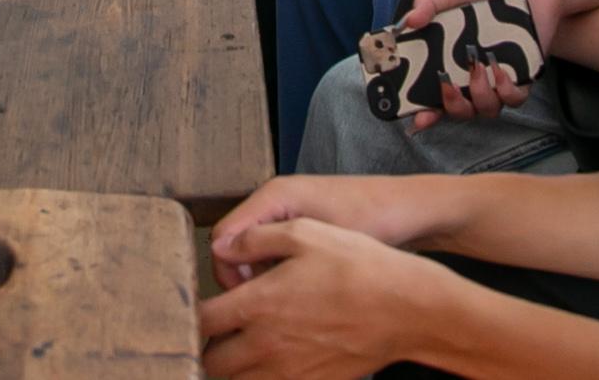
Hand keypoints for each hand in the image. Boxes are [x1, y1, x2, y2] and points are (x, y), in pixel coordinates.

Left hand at [201, 219, 462, 377]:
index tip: (197, 306)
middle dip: (206, 348)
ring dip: (232, 367)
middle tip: (215, 331)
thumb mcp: (304, 232)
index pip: (202, 321)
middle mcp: (267, 345)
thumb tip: (222, 246)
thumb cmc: (357, 266)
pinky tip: (272, 358)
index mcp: (259, 305)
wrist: (406, 310)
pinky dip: (261, 378)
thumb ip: (255, 239)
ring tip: (240, 345)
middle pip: (213, 364)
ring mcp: (289, 371)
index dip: (192, 314)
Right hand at [210, 176, 438, 286]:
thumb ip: (268, 243)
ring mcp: (290, 216)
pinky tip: (301, 290)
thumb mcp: (318, 234)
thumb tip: (222, 254)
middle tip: (269, 303)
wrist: (411, 212)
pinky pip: (275, 253)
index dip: (228, 270)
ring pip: (255, 253)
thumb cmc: (373, 217)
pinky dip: (280, 272)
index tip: (248, 298)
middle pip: (236, 246)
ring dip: (263, 277)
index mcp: (274, 196)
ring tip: (287, 298)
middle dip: (244, 278)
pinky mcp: (304, 228)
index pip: (224, 235)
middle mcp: (276, 202)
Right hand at [399, 0, 566, 126]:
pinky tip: (498, 68)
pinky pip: (514, 98)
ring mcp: (498, 79)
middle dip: (451, 106)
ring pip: (487, 108)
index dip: (424, 111)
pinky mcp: (523, 77)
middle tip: (447, 85)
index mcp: (451, 61)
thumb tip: (409, 20)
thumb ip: (428, 4)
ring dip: (478, 95)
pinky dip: (505, 89)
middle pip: (460, 110)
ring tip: (477, 67)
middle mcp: (473, 76)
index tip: (416, 116)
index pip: (434, 95)